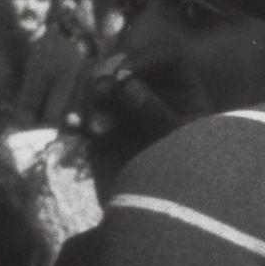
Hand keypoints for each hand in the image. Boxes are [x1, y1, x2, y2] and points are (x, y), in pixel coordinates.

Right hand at [70, 61, 187, 189]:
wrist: (171, 209)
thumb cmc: (192, 174)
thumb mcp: (180, 143)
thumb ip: (157, 113)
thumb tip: (127, 86)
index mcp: (183, 89)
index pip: (166, 56)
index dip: (144, 58)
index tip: (124, 75)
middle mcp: (154, 91)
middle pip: (124, 65)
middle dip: (107, 78)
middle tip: (100, 96)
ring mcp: (125, 106)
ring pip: (99, 85)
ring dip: (90, 100)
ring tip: (94, 129)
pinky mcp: (102, 124)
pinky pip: (84, 111)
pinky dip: (76, 116)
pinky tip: (72, 126)